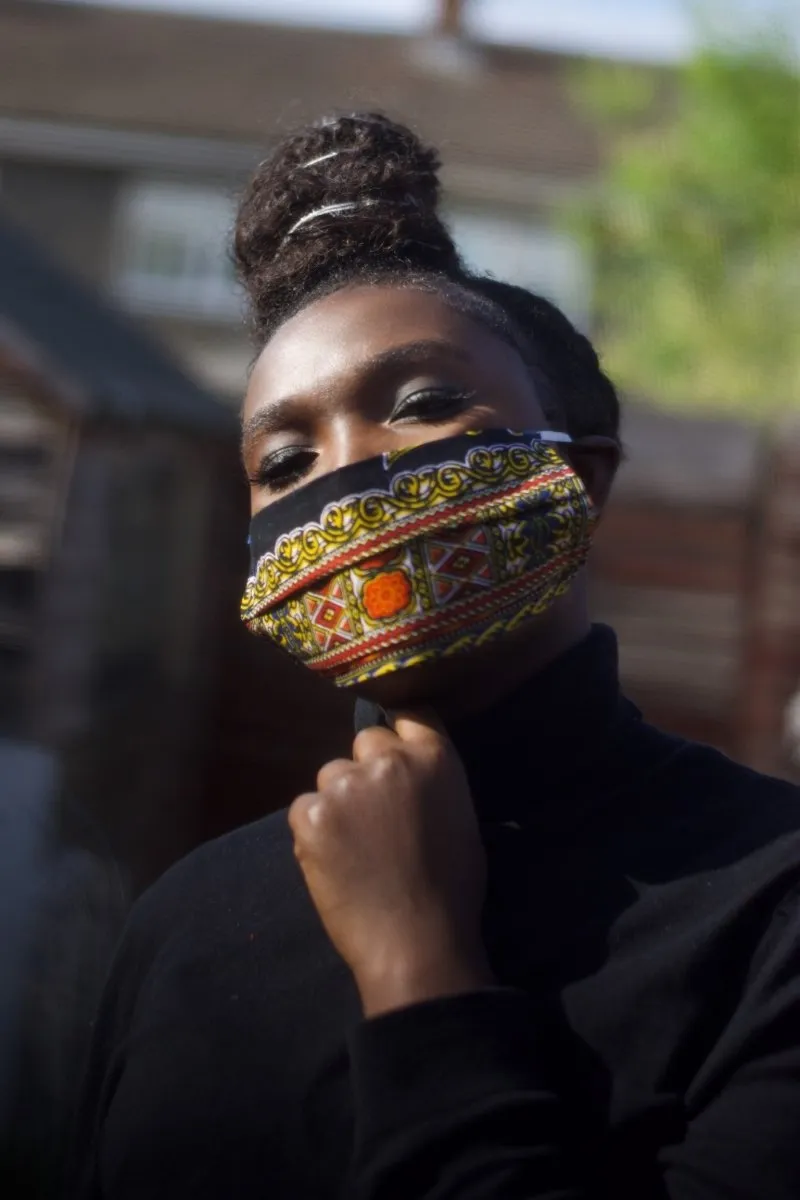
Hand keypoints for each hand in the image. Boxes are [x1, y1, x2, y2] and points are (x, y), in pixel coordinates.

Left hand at [289, 709, 492, 1015]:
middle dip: (367, 770)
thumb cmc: (451, 889)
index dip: (400, 737)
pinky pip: (304, 808)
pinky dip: (314, 830)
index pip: (409, 714)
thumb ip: (432, 782)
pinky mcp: (309, 814)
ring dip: (338, 801)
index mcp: (433, 757)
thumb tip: (412, 772)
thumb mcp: (461, 818)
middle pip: (365, 742)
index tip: (396, 757)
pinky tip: (334, 861)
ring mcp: (344, 785)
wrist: (415, 942)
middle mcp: (387, 760)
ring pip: (330, 776)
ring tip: (354, 846)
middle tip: (375, 816)